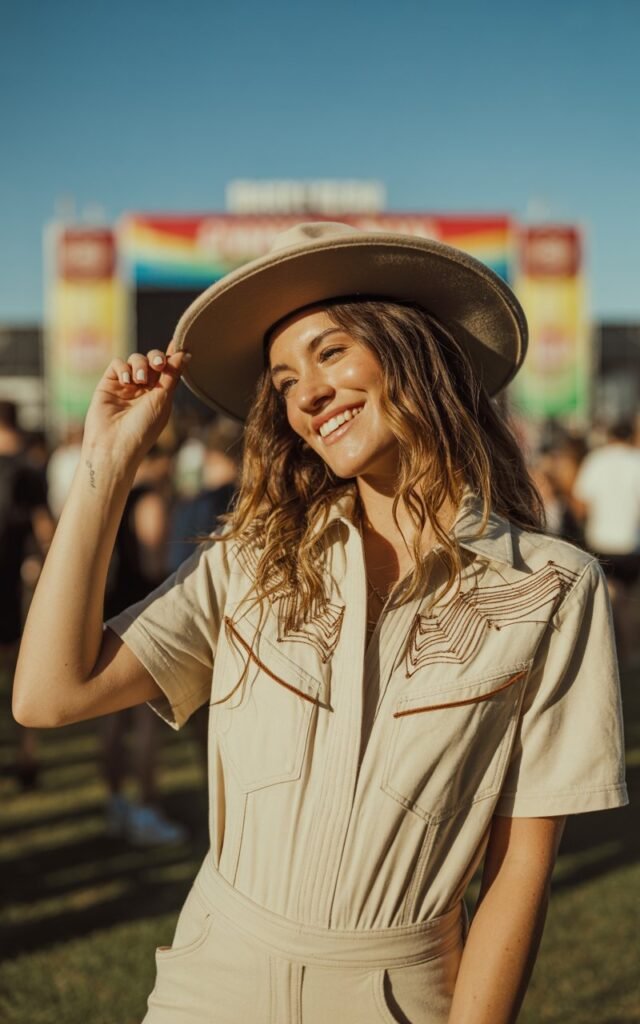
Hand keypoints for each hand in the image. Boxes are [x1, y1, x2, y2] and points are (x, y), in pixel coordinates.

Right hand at [83, 342, 189, 465]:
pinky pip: (118, 364)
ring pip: (136, 359)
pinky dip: (124, 368)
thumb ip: (172, 375)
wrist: (114, 445)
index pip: (168, 369)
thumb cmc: (142, 428)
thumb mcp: (162, 400)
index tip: (180, 343)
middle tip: (158, 364)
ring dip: (140, 365)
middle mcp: (144, 389)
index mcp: (161, 394)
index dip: (173, 356)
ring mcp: (126, 386)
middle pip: (152, 361)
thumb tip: (185, 353)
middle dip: (157, 358)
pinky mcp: (109, 384)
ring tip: (138, 381)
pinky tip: (126, 381)